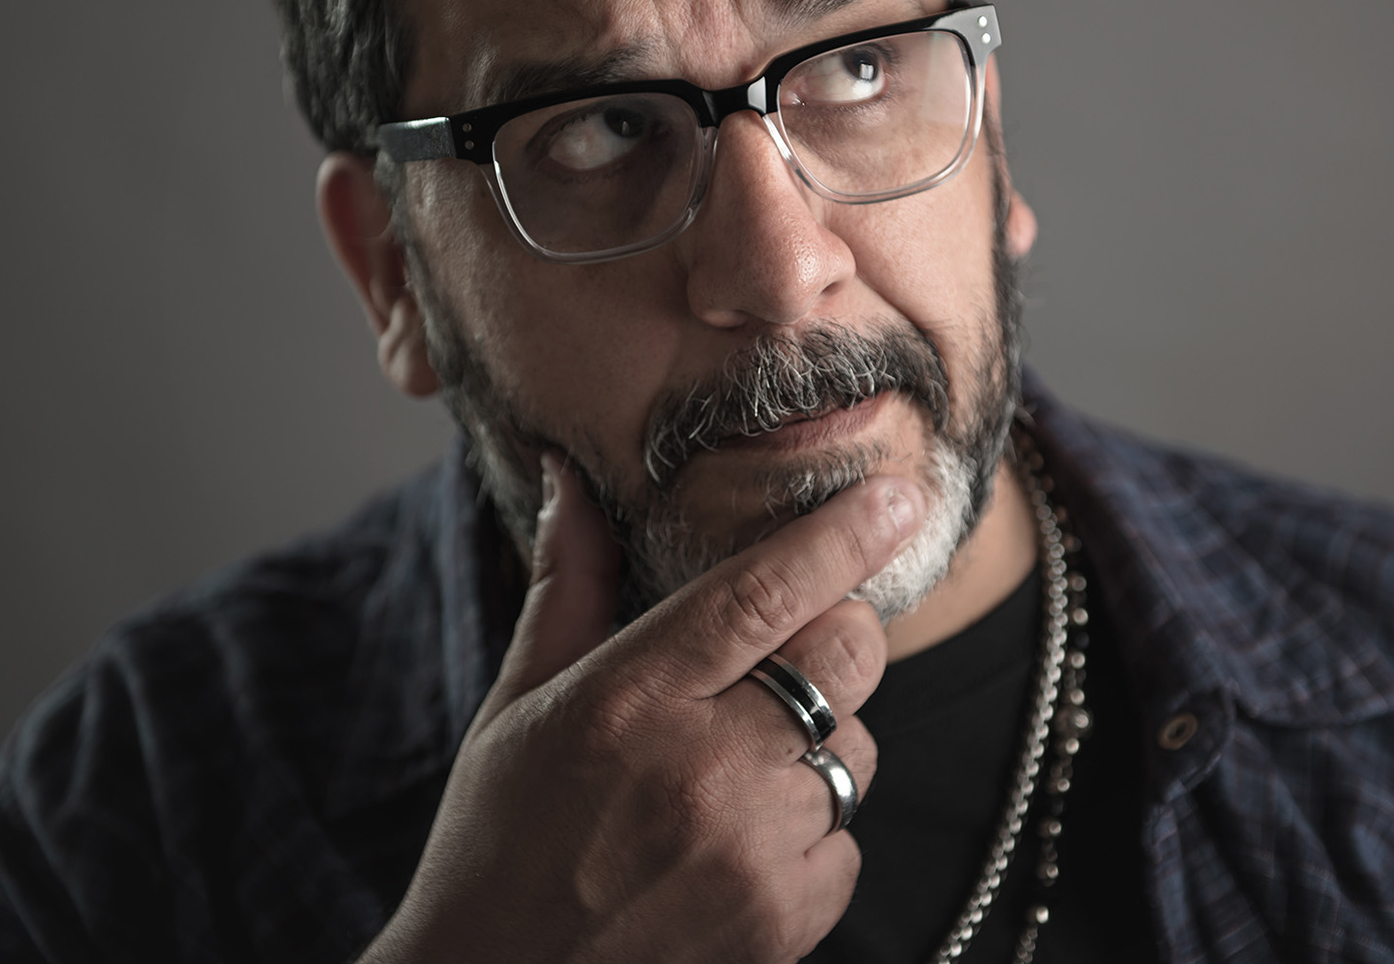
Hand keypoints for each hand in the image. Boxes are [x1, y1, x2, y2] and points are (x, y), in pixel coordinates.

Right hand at [359, 453, 923, 963]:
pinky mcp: (784, 922)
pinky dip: (813, 830)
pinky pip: (850, 840)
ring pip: (858, 747)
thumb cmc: (499, 840)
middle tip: (790, 649)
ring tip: (737, 767)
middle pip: (844, 655)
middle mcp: (699, 771)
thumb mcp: (517, 704)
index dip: (839, 536)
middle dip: (838, 632)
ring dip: (821, 740)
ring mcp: (750, 852)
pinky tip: (740, 842)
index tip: (894, 495)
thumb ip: (567, 583)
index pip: (760, 593)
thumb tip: (570, 476)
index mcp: (627, 700)